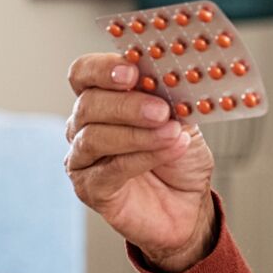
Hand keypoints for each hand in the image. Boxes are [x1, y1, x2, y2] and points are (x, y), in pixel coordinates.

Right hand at [65, 54, 217, 272]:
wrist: (189, 204)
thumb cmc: (181, 157)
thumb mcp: (183, 119)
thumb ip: (171, 99)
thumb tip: (172, 78)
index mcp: (103, 98)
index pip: (84, 73)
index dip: (102, 68)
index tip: (132, 71)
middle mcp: (84, 125)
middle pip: (88, 104)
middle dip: (126, 104)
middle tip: (160, 109)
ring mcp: (83, 158)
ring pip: (94, 137)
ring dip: (138, 133)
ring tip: (172, 132)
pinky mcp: (90, 188)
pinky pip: (110, 169)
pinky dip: (143, 157)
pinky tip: (170, 150)